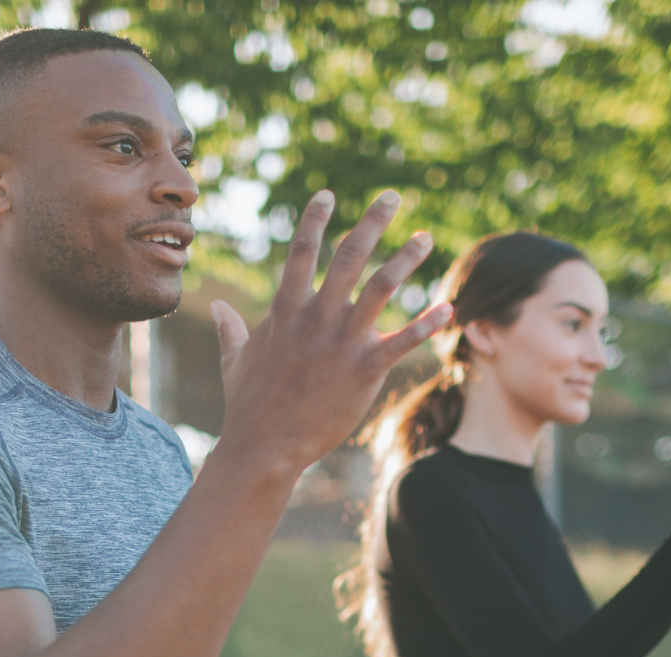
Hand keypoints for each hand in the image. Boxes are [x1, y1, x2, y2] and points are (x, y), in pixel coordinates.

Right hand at [208, 190, 451, 480]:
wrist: (264, 447)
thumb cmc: (248, 406)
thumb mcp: (234, 360)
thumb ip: (232, 329)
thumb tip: (220, 308)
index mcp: (286, 311)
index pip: (301, 251)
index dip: (314, 219)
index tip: (328, 194)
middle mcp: (316, 317)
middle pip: (348, 255)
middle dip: (372, 222)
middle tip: (392, 196)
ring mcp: (342, 341)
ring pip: (381, 286)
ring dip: (406, 258)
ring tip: (425, 238)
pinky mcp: (365, 370)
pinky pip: (403, 341)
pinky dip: (428, 324)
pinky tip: (449, 308)